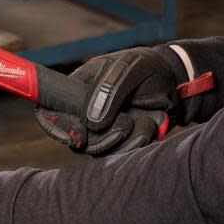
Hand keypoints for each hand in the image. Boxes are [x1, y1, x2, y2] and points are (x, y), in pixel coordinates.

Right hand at [34, 47, 186, 155]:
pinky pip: (118, 155)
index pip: (47, 110)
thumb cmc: (148, 69)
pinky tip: (149, 125)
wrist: (175, 83)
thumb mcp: (129, 69)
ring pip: (97, 151)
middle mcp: (82, 112)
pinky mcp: (116, 143)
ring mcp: (99, 131)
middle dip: (101, 138)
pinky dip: (137, 143)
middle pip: (74, 139)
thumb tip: (91, 123)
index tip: (77, 136)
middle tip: (126, 122)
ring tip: (144, 118)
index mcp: (75, 89)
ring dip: (125, 138)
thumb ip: (108, 90)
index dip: (55, 126)